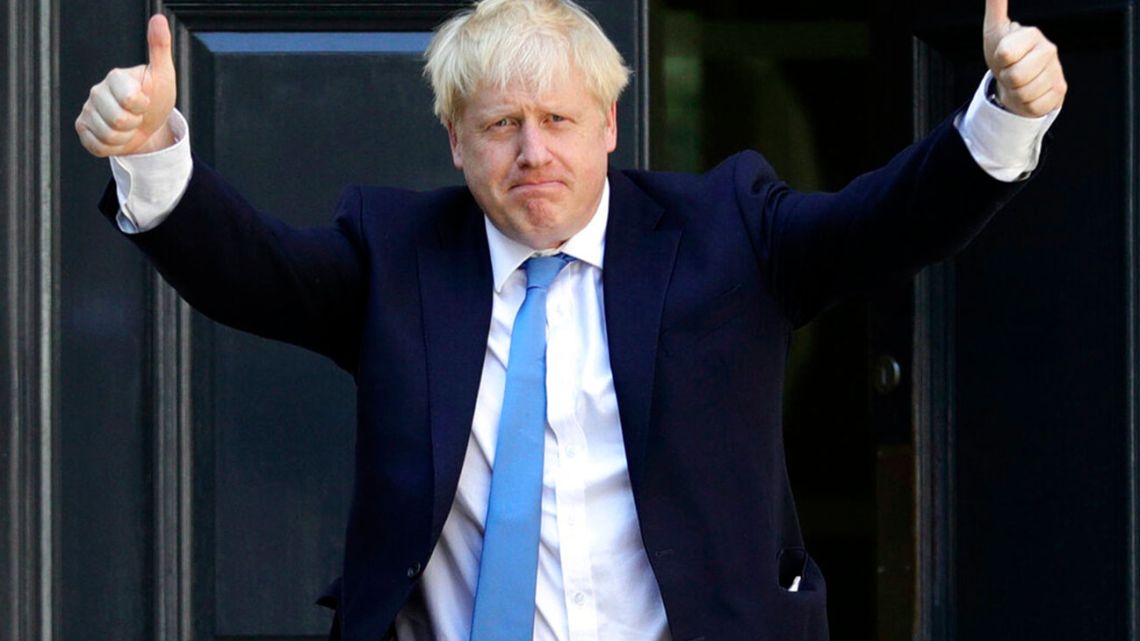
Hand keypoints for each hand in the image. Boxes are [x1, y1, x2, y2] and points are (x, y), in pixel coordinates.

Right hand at [75, 14, 176, 156]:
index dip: (143, 107)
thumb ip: (160, 48)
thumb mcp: (163, 75)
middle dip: (135, 124)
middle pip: (118, 120)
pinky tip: (118, 136)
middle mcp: (96, 91)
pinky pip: (98, 147)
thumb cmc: (156, 98)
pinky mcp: (82, 128)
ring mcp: (87, 110)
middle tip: (138, 116)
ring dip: (126, 137)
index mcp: (115, 77)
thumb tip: (158, 18)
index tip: (146, 101)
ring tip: (129, 127)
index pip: (129, 99)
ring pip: (109, 136)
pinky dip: (113, 147)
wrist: (149, 126)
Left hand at [983, 0, 1066, 117]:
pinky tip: (1029, 93)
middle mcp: (1049, 50)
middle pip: (1015, 76)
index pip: (1005, 54)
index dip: (999, 60)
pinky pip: (1033, 107)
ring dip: (1015, 93)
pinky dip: (1025, 105)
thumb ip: (996, 7)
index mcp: (1032, 34)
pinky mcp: (1059, 92)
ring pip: (1023, 94)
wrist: (1016, 81)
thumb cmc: (1005, 55)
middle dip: (1007, 78)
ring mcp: (1057, 72)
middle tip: (1011, 72)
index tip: (1004, 56)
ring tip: (1019, 83)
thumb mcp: (995, 31)